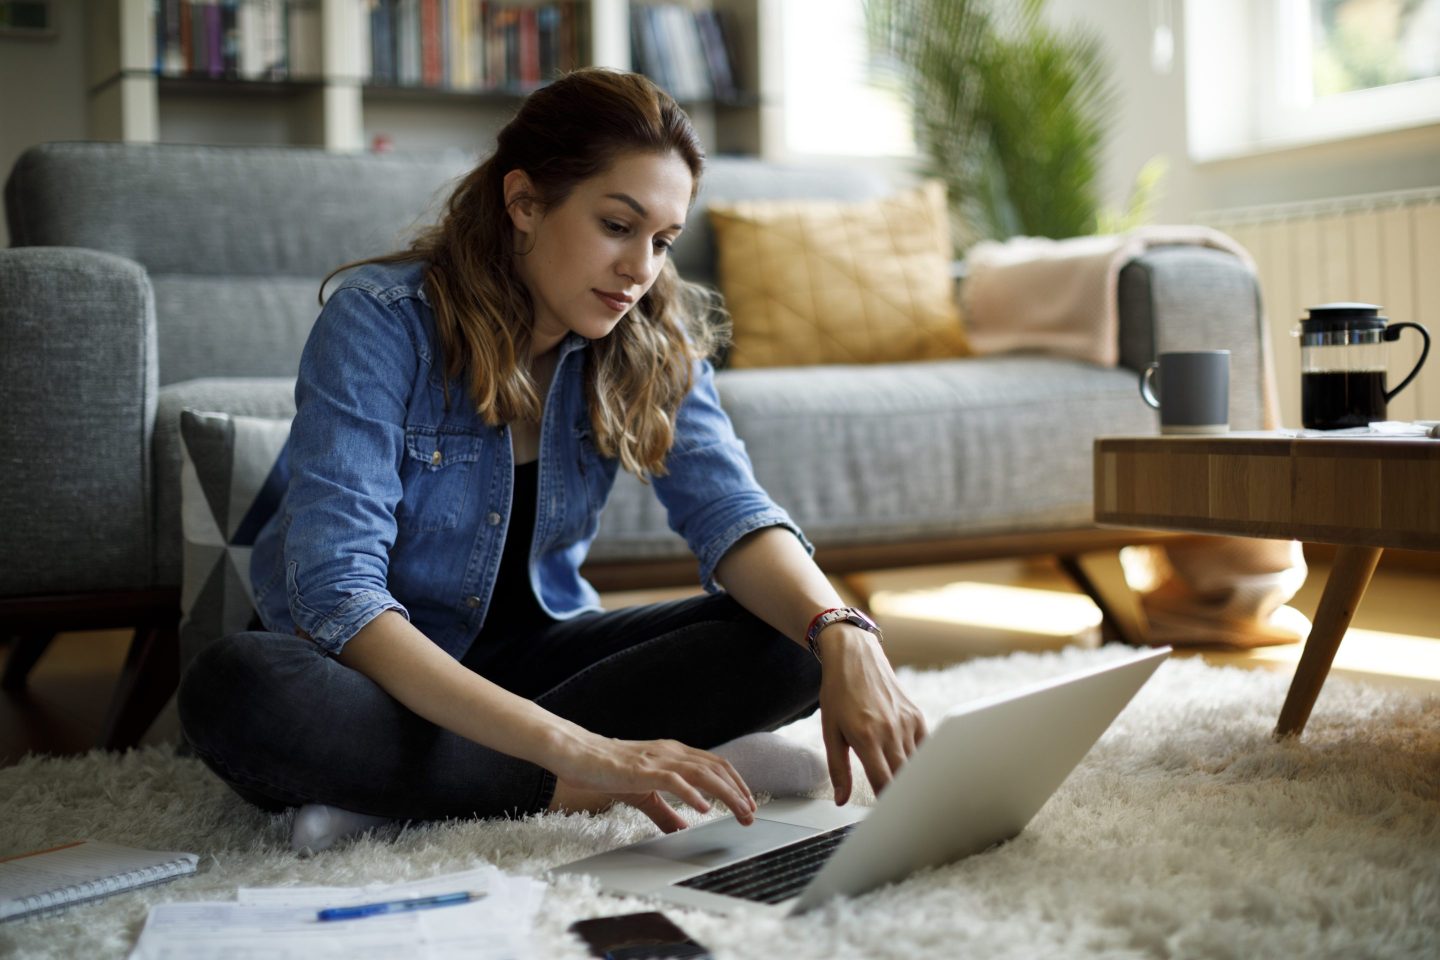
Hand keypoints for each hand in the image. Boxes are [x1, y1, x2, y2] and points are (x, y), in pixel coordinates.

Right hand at [546, 733, 756, 832]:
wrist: (577, 754)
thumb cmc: (607, 769)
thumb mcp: (644, 793)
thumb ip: (665, 811)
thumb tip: (682, 830)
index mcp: (674, 753)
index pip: (715, 765)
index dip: (736, 784)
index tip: (748, 805)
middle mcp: (672, 752)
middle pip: (717, 769)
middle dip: (739, 793)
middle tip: (751, 815)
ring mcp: (658, 759)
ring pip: (703, 774)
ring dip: (726, 795)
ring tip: (739, 813)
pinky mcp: (643, 770)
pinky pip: (674, 781)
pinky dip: (693, 794)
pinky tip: (704, 809)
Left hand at [817, 625, 927, 804]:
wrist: (854, 656)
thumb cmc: (838, 692)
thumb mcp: (830, 730)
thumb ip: (837, 768)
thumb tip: (840, 800)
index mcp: (865, 737)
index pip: (883, 782)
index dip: (887, 805)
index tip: (888, 820)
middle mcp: (890, 731)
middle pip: (904, 777)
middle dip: (903, 798)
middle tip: (903, 818)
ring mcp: (906, 722)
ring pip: (917, 764)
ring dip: (913, 781)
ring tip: (913, 801)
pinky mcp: (916, 715)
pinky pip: (924, 747)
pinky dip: (921, 762)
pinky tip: (916, 772)